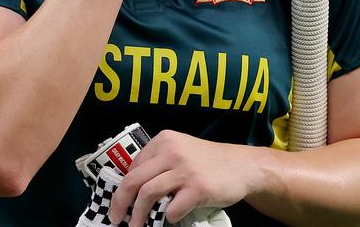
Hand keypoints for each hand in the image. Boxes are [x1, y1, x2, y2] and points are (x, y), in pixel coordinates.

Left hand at [108, 131, 253, 226]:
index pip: (132, 167)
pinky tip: (172, 218)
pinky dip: (168, 218)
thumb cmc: (209, 162)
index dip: (121, 188)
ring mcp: (185, 170)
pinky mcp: (198, 188)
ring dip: (138, 216)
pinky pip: (172, 209)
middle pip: (133, 181)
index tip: (118, 203)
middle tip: (116, 219)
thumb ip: (159, 162)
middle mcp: (172, 152)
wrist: (243, 166)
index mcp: (164, 140)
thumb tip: (132, 188)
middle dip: (120, 204)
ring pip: (147, 195)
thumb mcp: (181, 150)